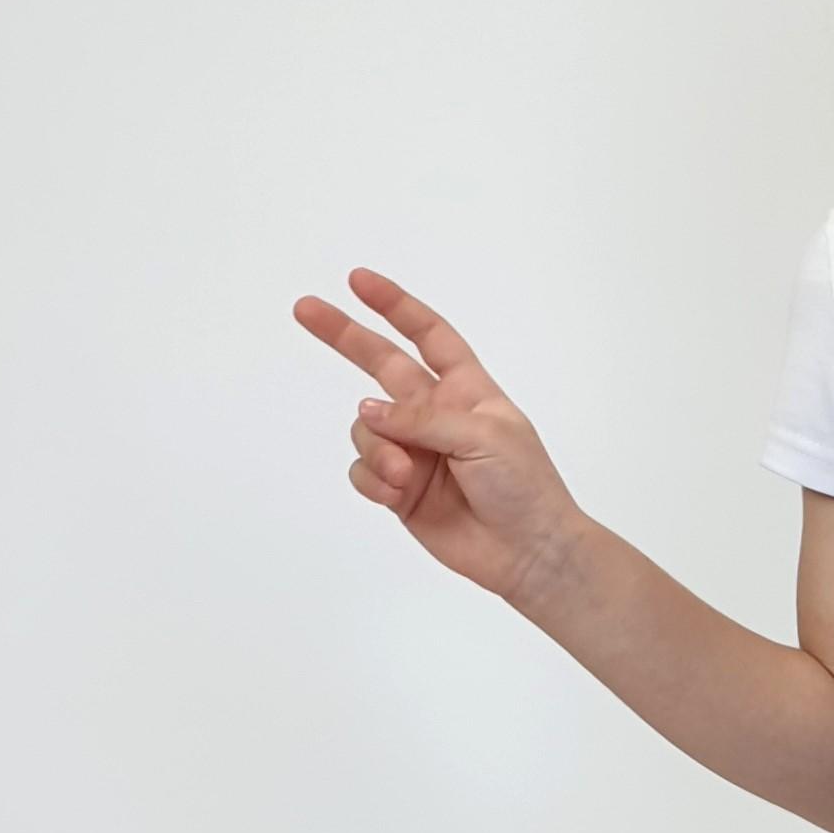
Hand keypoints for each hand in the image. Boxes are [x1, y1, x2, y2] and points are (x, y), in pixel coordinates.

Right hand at [294, 267, 584, 605]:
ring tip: (403, 475)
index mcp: (466, 390)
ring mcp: (414, 451)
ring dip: (376, 448)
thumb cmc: (524, 486)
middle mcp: (435, 414)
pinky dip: (372, 479)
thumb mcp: (483, 435)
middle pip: (380, 364)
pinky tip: (395, 493)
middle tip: (305, 309)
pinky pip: (363, 471)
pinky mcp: (398, 489)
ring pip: (366, 428)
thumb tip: (368, 411)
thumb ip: (422, 418)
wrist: (528, 552)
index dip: (396, 306)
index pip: (428, 336)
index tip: (360, 280)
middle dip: (344, 336)